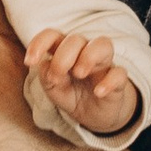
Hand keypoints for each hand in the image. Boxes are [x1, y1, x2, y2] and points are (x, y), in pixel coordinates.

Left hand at [25, 26, 140, 138]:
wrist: (94, 115)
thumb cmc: (72, 94)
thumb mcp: (54, 89)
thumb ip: (47, 77)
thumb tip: (44, 64)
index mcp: (64, 51)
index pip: (52, 35)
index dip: (39, 43)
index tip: (30, 61)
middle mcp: (84, 52)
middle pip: (76, 39)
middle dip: (63, 57)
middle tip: (57, 78)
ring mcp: (103, 64)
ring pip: (103, 44)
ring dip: (88, 56)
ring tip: (79, 73)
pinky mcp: (118, 80)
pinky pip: (120, 73)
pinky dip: (109, 81)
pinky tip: (98, 92)